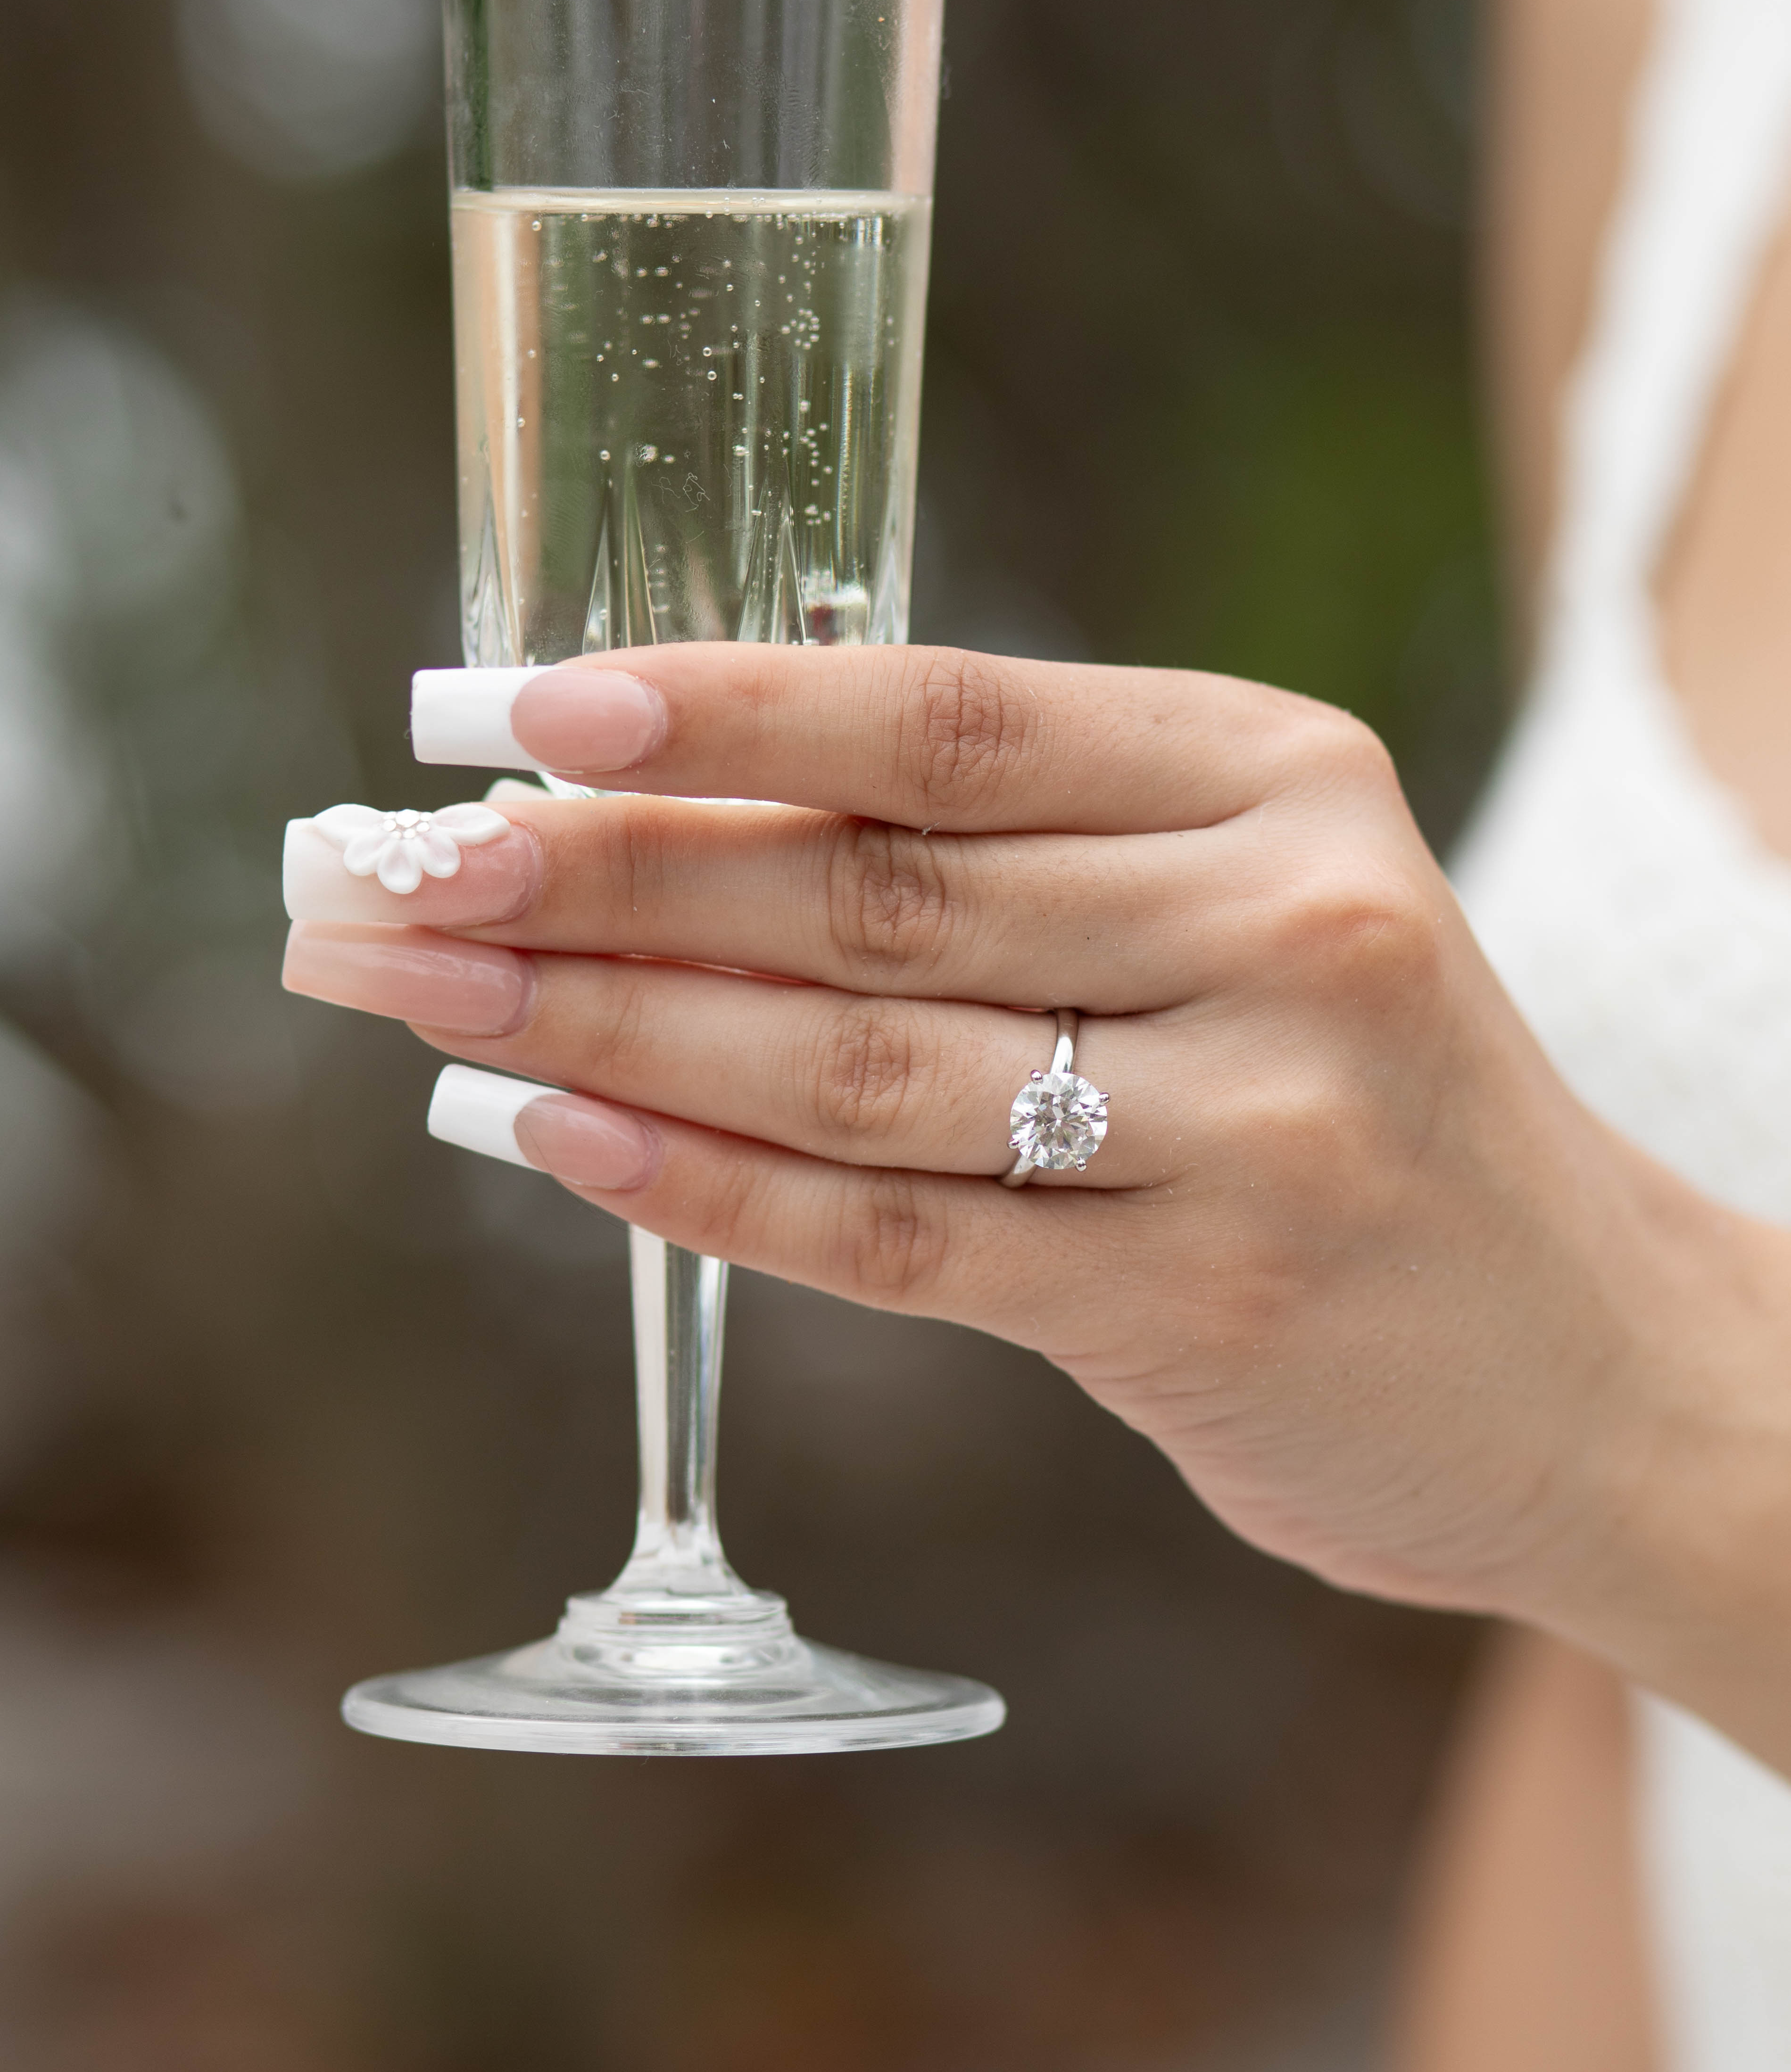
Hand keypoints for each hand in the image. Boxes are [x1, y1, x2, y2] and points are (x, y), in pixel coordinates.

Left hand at [281, 647, 1790, 1747]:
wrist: (1597, 1361)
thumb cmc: (1368, 1109)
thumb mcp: (1250, 916)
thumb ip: (1015, 866)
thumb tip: (667, 827)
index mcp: (1280, 777)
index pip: (940, 720)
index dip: (705, 713)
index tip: (502, 710)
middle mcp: (1283, 926)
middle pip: (868, 889)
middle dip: (596, 874)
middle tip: (386, 869)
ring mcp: (1258, 1124)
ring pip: (858, 1062)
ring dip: (605, 1024)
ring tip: (421, 992)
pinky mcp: (1207, 1308)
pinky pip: (898, 1240)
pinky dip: (704, 1187)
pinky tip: (551, 1131)